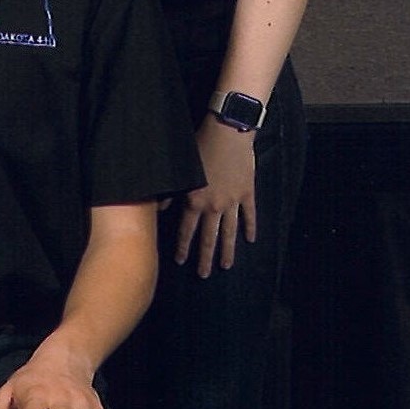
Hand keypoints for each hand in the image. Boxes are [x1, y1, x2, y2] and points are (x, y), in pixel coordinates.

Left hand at [174, 116, 257, 277]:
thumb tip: (158, 208)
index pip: (186, 231)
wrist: (227, 134)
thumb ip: (170, 193)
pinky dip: (250, 227)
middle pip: (208, 237)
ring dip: (227, 250)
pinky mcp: (247, 193)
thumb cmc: (199, 147)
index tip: (181, 261)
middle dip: (205, 258)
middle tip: (204, 274)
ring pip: (229, 232)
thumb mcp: (180, 170)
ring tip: (226, 265)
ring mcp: (232, 202)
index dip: (183, 247)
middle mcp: (213, 206)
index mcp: (194, 202)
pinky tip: (250, 240)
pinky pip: (249, 215)